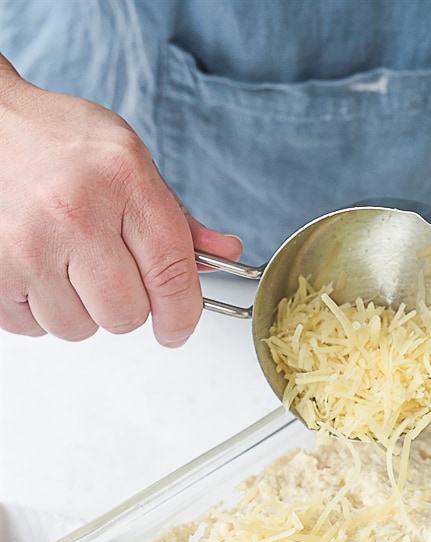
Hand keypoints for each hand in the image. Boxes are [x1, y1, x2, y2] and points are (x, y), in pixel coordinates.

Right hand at [0, 56, 241, 346]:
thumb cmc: (58, 143)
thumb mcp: (128, 162)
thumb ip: (175, 217)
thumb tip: (223, 255)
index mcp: (121, 179)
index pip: (172, 273)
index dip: (182, 315)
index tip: (178, 329)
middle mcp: (74, 212)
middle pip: (126, 314)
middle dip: (126, 307)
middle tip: (110, 276)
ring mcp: (28, 245)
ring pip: (79, 329)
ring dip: (79, 310)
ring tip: (65, 265)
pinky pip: (34, 329)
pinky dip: (39, 311)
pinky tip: (37, 270)